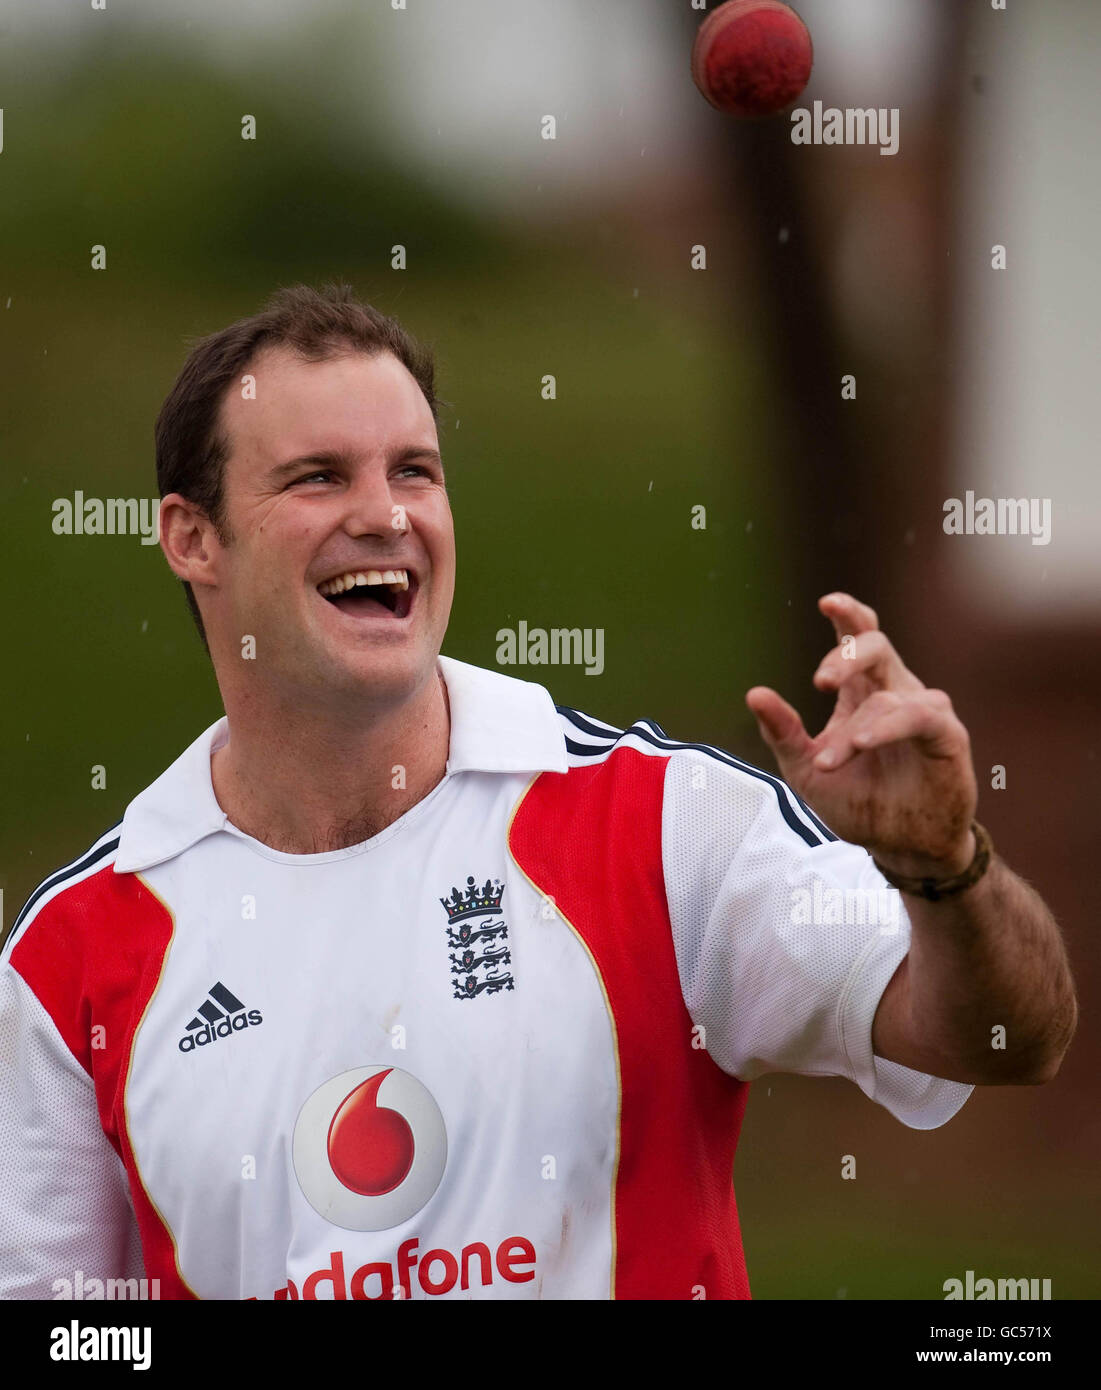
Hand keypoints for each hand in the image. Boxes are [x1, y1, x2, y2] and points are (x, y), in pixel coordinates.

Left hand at [746, 593, 977, 877]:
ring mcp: (923, 713)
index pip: (859, 638)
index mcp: (863, 693)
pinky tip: (863, 742)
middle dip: (847, 654)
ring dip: (855, 728)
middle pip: (878, 647)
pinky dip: (888, 727)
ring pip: (889, 694)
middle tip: (821, 682)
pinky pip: (920, 717)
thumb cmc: (858, 802)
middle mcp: (895, 693)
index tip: (827, 602)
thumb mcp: (807, 770)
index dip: (848, 615)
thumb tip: (754, 693)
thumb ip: (783, 733)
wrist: (899, 847)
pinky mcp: (948, 737)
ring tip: (829, 760)